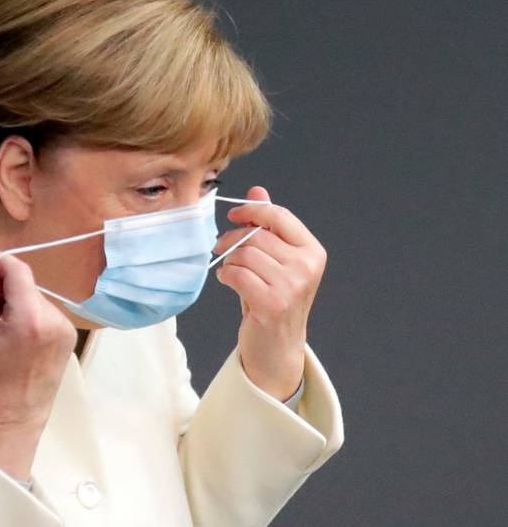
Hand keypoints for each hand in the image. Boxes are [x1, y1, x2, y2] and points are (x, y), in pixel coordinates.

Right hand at [0, 251, 77, 478]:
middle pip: (26, 285)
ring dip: (14, 303)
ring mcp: (66, 327)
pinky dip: (28, 315)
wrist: (14, 417)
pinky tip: (13, 335)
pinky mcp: (69, 336)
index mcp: (30, 317)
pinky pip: (44, 313)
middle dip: (2, 289)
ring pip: (34, 298)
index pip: (18, 270)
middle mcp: (55, 318)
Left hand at [212, 186, 326, 401]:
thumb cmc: (273, 298)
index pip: (278, 216)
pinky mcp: (273, 303)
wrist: (277, 345)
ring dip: (229, 261)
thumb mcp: (274, 259)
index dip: (251, 211)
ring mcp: (292, 286)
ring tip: (232, 272)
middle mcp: (307, 267)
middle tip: (224, 249)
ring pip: (244, 254)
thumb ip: (268, 226)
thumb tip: (257, 191)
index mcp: (312, 251)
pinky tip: (228, 282)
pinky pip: (237, 274)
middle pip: (257, 236)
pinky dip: (225, 276)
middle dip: (233, 240)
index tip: (233, 214)